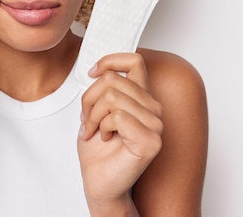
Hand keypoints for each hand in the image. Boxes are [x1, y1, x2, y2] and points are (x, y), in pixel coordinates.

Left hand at [77, 53, 162, 213]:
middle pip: (114, 79)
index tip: (92, 73)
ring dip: (93, 115)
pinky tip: (104, 138)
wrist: (97, 181)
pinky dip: (102, 126)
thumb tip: (98, 70)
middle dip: (89, 98)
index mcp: (142, 97)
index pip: (134, 61)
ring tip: (94, 130)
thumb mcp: (95, 109)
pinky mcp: (150, 140)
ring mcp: (155, 124)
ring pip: (113, 96)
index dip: (110, 60)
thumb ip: (103, 88)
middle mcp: (153, 108)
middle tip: (86, 118)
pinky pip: (117, 116)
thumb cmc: (97, 149)